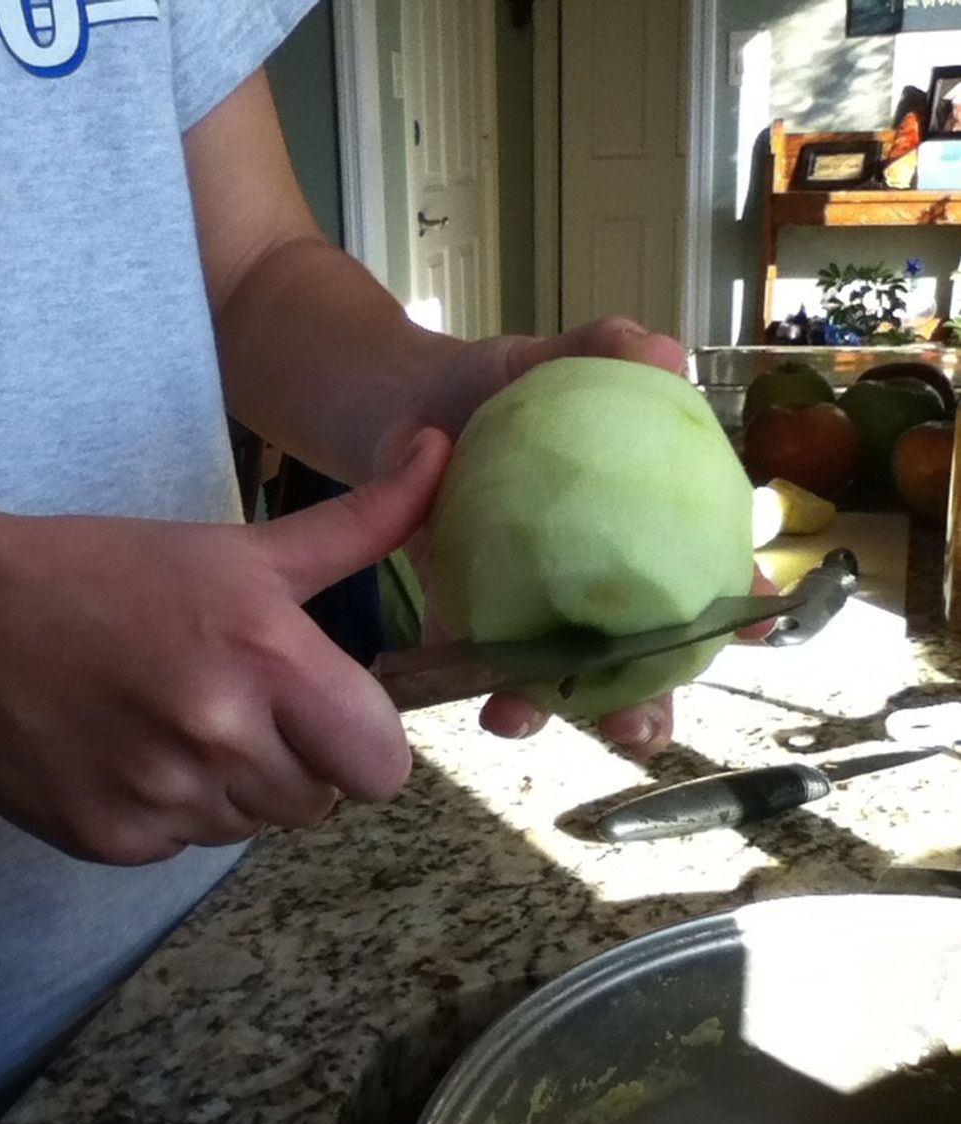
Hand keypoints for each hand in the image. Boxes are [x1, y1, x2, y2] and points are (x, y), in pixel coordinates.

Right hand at [0, 429, 450, 864]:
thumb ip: (360, 525)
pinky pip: (190, 845)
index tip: (324, 708)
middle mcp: (223, 737)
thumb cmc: (112, 573)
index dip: (363, 741)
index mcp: (269, 658)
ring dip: (235, 785)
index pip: (385, 767)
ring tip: (176, 719)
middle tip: (242, 707)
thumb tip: (444, 454)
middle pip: (323, 801)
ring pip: (257, 825)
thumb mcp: (243, 550)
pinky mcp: (113, 840)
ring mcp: (164, 797)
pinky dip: (173, 809)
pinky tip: (132, 750)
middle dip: (300, 762)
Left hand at [379, 316, 766, 758]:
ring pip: (560, 678)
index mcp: (638, 532)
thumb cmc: (499, 386)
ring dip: (554, 713)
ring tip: (527, 720)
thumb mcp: (548, 359)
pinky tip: (475, 701)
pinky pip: (481, 659)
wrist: (406, 404)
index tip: (758, 624)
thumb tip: (661, 352)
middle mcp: (594, 585)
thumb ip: (602, 350)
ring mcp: (534, 609)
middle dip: (648, 705)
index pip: (704, 574)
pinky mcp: (473, 617)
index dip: (738, 605)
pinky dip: (479, 683)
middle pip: (638, 658)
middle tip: (642, 731)